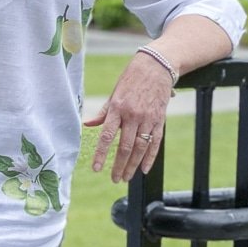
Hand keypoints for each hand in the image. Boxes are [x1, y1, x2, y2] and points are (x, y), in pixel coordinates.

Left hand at [83, 52, 171, 182]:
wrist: (156, 67)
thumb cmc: (131, 80)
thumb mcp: (113, 93)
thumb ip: (103, 113)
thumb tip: (88, 125)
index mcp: (117, 108)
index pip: (107, 136)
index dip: (101, 154)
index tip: (96, 169)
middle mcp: (133, 116)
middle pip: (125, 147)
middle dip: (119, 166)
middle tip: (114, 179)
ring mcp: (148, 119)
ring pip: (140, 148)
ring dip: (132, 165)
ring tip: (126, 177)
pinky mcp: (159, 120)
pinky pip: (155, 143)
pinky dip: (150, 157)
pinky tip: (144, 169)